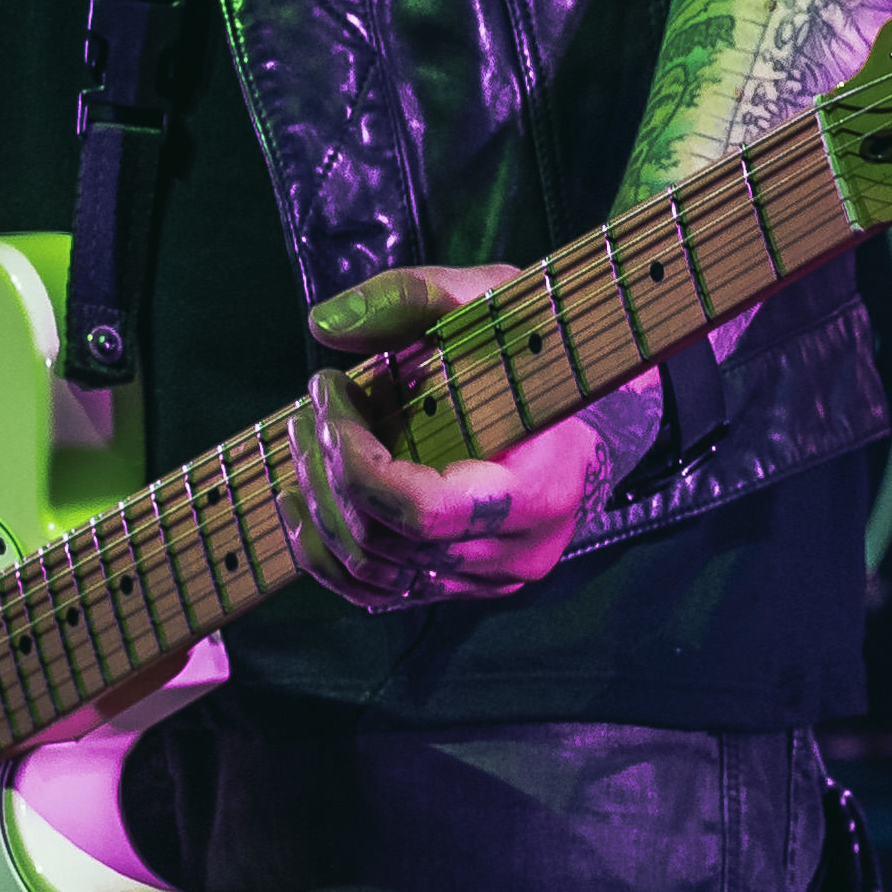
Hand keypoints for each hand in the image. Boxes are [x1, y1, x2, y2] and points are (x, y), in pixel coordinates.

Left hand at [272, 263, 593, 610]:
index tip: (330, 388)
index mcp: (537, 491)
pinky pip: (376, 593)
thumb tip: (323, 323)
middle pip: (386, 541)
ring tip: (301, 443)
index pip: (423, 510)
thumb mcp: (492, 301)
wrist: (590, 414)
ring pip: (371, 574)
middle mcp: (515, 554)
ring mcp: (487, 581)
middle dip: (325, 471)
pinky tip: (300, 499)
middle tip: (308, 411)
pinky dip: (327, 550)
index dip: (355, 458)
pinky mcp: (461, 587)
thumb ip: (413, 298)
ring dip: (317, 508)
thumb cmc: (540, 352)